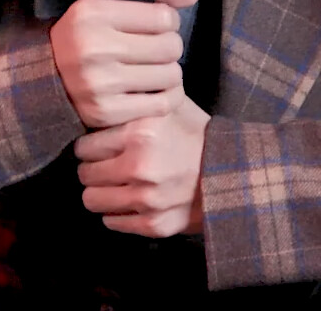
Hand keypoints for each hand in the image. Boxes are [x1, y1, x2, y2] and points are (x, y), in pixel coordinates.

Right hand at [48, 0, 197, 127]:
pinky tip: (152, 89)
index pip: (163, 17)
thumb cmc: (87, 35)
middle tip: (156, 49)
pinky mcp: (105, 112)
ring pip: (171, 76)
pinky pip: (161, 104)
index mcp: (92, 13)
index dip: (168, 20)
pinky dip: (164, 97)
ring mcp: (99, 83)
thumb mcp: (109, 4)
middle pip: (171, 46)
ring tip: (153, 69)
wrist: (46, 75)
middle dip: (169, 46)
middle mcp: (94, 47)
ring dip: (168, 72)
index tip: (157, 26)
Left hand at [74, 90, 209, 237]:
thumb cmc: (198, 134)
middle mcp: (140, 168)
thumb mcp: (170, 105)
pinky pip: (112, 222)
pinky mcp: (155, 225)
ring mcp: (147, 200)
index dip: (89, 146)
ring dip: (101, 192)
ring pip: (92, 200)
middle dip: (93, 169)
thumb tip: (104, 96)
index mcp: (140, 135)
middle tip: (107, 165)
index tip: (98, 146)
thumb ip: (137, 100)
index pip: (84, 147)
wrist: (236, 172)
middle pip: (84, 174)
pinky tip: (131, 201)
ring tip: (115, 184)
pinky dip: (117, 213)